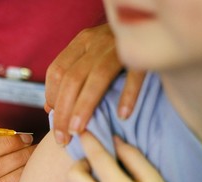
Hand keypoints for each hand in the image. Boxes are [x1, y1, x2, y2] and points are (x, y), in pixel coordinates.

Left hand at [45, 23, 145, 144]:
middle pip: (72, 79)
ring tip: (78, 131)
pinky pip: (135, 75)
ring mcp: (120, 46)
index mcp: (81, 42)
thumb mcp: (89, 55)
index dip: (51, 98)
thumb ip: (69, 77)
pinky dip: (128, 95)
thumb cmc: (114, 48)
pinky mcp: (144, 53)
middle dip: (63, 112)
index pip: (56, 71)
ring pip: (97, 78)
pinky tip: (122, 116)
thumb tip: (50, 108)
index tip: (53, 121)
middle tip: (62, 139)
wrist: (151, 23)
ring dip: (84, 107)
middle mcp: (96, 42)